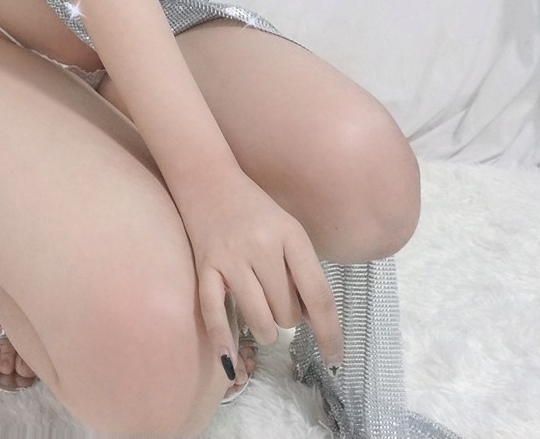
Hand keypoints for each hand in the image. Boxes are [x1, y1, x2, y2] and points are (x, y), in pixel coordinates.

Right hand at [183, 170, 342, 374]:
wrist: (206, 177)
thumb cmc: (254, 207)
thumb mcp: (288, 229)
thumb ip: (302, 270)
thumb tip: (315, 321)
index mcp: (290, 235)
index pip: (319, 295)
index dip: (330, 333)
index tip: (335, 358)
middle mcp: (262, 246)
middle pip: (288, 312)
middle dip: (288, 317)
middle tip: (278, 297)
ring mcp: (231, 257)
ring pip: (260, 319)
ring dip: (265, 328)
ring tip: (261, 312)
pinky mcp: (205, 266)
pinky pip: (215, 311)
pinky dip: (224, 339)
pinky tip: (230, 361)